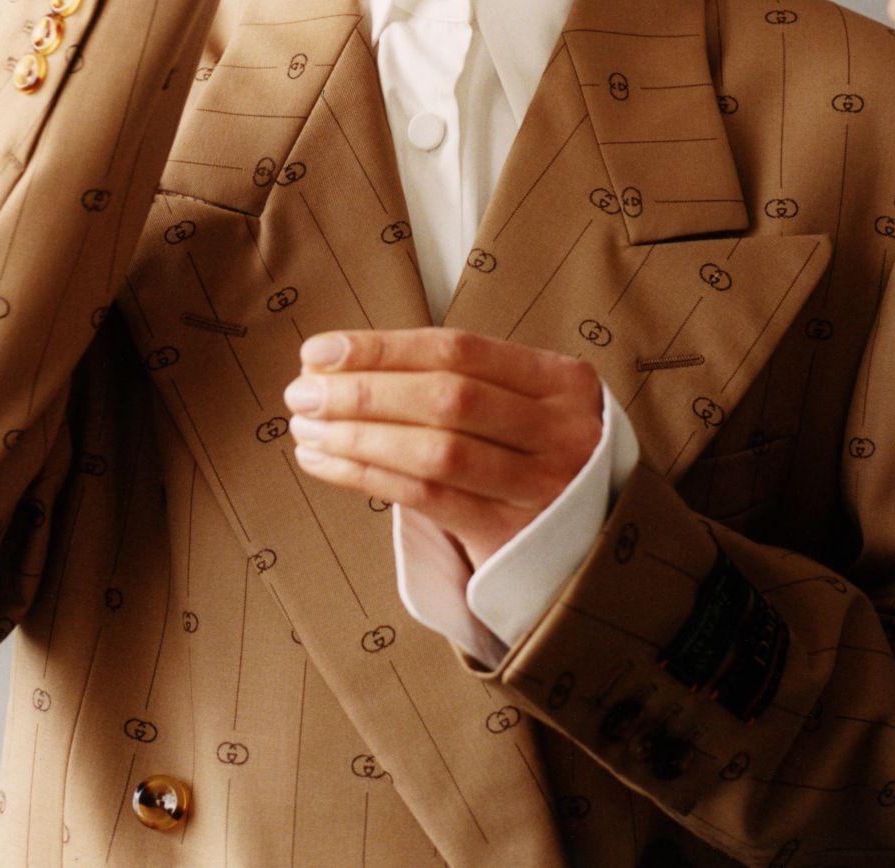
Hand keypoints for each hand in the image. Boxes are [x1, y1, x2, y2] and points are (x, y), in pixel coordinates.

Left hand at [283, 329, 602, 569]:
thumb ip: (464, 381)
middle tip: (301, 391)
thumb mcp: (526, 407)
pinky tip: (326, 462)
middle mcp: (560, 429)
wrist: (593, 547)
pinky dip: (367, 475)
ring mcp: (542, 485)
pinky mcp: (512, 535)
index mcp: (562, 380)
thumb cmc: (537, 461)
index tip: (320, 351)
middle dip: (362, 390)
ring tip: (304, 427)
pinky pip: (427, 497)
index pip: (459, 349)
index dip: (384, 347)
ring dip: (356, 435)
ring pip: (434, 450)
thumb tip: (347, 363)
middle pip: (445, 396)